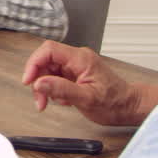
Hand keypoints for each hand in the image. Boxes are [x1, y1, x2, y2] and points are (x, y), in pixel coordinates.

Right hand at [21, 41, 151, 125]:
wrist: (129, 107)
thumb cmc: (114, 103)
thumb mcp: (86, 99)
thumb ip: (61, 89)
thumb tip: (39, 83)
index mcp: (81, 59)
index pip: (49, 50)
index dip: (34, 63)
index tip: (28, 81)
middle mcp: (77, 59)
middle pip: (45, 60)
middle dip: (38, 80)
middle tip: (40, 99)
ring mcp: (75, 66)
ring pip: (48, 70)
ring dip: (44, 87)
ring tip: (48, 103)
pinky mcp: (75, 75)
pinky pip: (55, 77)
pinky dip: (52, 89)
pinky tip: (62, 100)